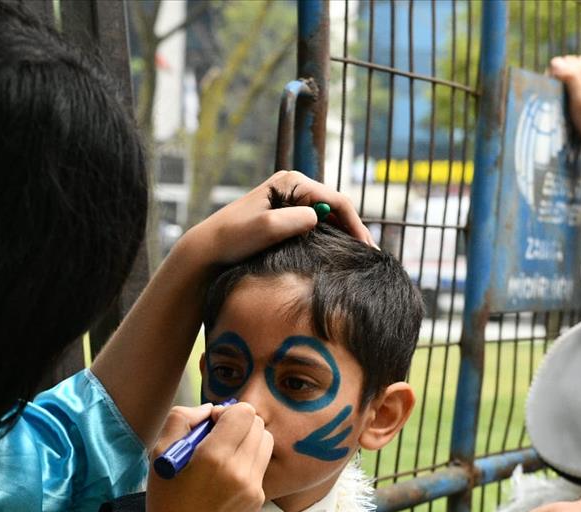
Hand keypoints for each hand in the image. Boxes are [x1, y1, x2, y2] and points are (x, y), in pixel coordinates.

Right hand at [141, 402, 272, 511]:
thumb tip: (209, 409)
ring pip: (265, 442)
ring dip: (247, 439)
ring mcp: (254, 487)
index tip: (209, 426)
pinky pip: (260, 465)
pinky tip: (225, 476)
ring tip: (223, 454)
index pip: (244, 413)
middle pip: (258, 424)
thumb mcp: (158, 454)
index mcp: (215, 457)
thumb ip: (182, 419)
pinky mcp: (258, 498)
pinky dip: (247, 461)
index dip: (225, 412)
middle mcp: (241, 471)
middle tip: (215, 439)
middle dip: (238, 424)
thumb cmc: (165, 501)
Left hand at [169, 171, 374, 274]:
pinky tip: (340, 256)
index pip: (336, 200)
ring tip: (362, 259)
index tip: (367, 249)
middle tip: (372, 257)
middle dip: (355, 230)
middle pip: (337, 207)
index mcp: (291, 182)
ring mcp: (290, 203)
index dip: (355, 225)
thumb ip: (293, 220)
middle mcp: (294, 187)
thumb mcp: (265, 227)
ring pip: (329, 218)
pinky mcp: (286, 218)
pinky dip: (331, 239)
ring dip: (345, 236)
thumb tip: (318, 217)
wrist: (208, 251)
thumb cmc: (232, 238)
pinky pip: (318, 227)